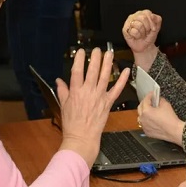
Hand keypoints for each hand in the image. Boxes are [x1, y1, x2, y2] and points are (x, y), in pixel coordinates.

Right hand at [56, 48, 129, 165]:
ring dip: (108, 63)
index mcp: (76, 92)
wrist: (82, 137)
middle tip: (97, 49)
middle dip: (95, 58)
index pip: (77, 71)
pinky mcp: (108, 103)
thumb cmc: (72, 123)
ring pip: (105, 76)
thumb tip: (58, 81)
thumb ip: (62, 91)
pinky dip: (123, 80)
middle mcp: (88, 92)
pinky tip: (126, 71)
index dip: (80, 60)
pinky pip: (117, 89)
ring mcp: (99, 97)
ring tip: (109, 53)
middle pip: (93, 71)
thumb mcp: (63, 105)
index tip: (82, 51)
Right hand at [122, 10, 160, 68]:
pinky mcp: (125, 29)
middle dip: (148, 28)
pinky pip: (134, 31)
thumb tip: (152, 15)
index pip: (148, 13)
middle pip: (143, 18)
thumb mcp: (157, 27)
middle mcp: (135, 16)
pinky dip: (137, 36)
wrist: (145, 46)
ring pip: (139, 25)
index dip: (152, 22)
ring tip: (141, 34)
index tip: (153, 28)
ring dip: (142, 33)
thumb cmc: (149, 35)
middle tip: (146, 32)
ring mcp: (129, 22)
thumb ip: (157, 19)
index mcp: (143, 13)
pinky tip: (136, 36)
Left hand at [136, 93, 184, 145]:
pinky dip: (146, 121)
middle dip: (144, 103)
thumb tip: (158, 99)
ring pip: (140, 117)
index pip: (145, 100)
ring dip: (144, 112)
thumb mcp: (166, 105)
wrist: (174, 131)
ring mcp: (144, 126)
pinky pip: (144, 124)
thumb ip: (160, 100)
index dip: (149, 95)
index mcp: (146, 111)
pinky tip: (152, 120)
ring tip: (150, 110)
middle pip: (140, 108)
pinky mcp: (147, 132)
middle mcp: (143, 119)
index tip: (152, 93)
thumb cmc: (170, 119)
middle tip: (150, 100)